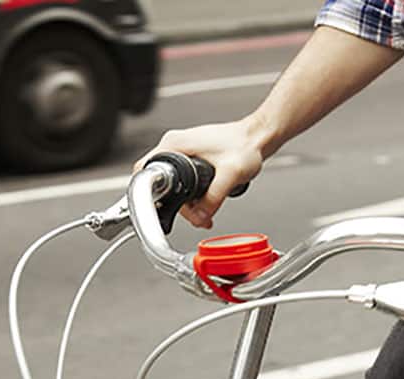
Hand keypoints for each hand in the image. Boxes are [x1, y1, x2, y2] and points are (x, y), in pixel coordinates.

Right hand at [135, 117, 267, 228]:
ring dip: (188, 203)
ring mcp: (184, 150)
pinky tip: (207, 204)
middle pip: (163, 183)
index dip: (149, 193)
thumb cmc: (245, 146)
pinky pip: (185, 180)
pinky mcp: (193, 156)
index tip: (162, 209)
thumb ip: (214, 197)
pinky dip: (193, 195)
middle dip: (180, 206)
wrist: (258, 137)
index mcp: (175, 144)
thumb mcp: (230, 174)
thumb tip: (201, 215)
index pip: (145, 170)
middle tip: (198, 217)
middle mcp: (175, 145)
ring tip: (206, 214)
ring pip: (175, 184)